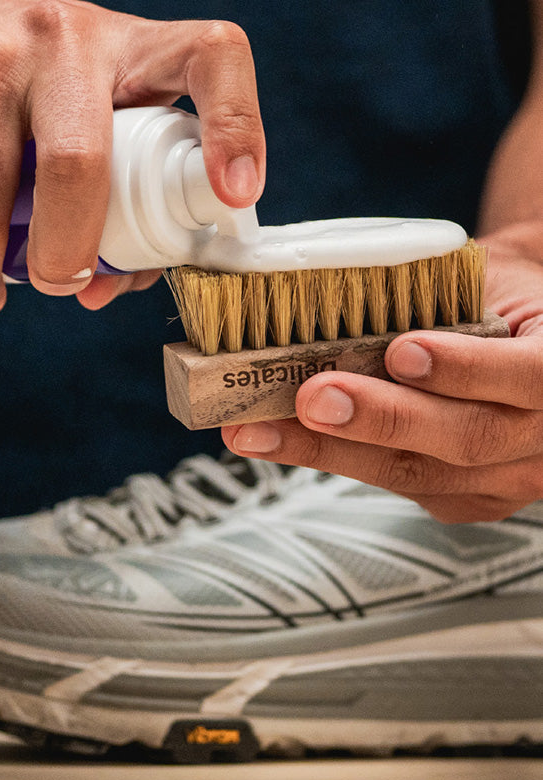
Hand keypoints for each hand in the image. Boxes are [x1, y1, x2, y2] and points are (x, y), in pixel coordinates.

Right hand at [0, 0, 264, 314]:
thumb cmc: (46, 86)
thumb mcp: (106, 108)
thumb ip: (130, 195)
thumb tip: (98, 289)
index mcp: (133, 49)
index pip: (212, 57)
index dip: (236, 127)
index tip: (234, 193)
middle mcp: (60, 38)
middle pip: (74, 166)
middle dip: (62, 256)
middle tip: (52, 285)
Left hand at [222, 232, 542, 522]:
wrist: (518, 333)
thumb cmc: (496, 296)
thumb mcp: (485, 279)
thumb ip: (440, 296)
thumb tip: (332, 287)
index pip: (534, 376)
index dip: (467, 369)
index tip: (402, 351)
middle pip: (470, 438)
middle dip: (383, 418)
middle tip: (313, 397)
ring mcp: (510, 478)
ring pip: (423, 474)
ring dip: (335, 451)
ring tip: (264, 430)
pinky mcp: (466, 499)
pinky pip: (400, 486)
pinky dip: (335, 459)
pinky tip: (282, 442)